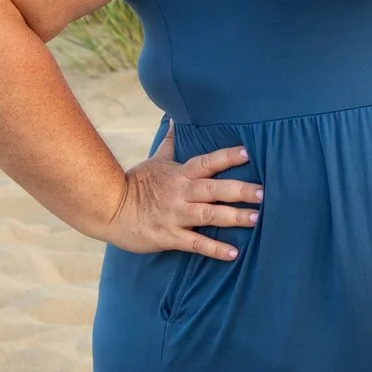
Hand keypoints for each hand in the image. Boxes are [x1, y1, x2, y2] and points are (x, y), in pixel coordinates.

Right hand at [97, 137, 261, 260]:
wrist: (108, 210)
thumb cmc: (134, 184)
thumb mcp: (154, 161)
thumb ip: (169, 142)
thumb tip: (173, 117)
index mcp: (179, 174)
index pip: (207, 162)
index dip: (226, 157)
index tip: (247, 153)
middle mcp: (180, 193)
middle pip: (213, 190)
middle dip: (239, 191)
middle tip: (263, 193)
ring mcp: (175, 216)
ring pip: (208, 215)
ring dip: (233, 218)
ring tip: (255, 219)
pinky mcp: (169, 237)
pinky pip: (195, 243)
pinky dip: (214, 248)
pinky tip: (233, 253)